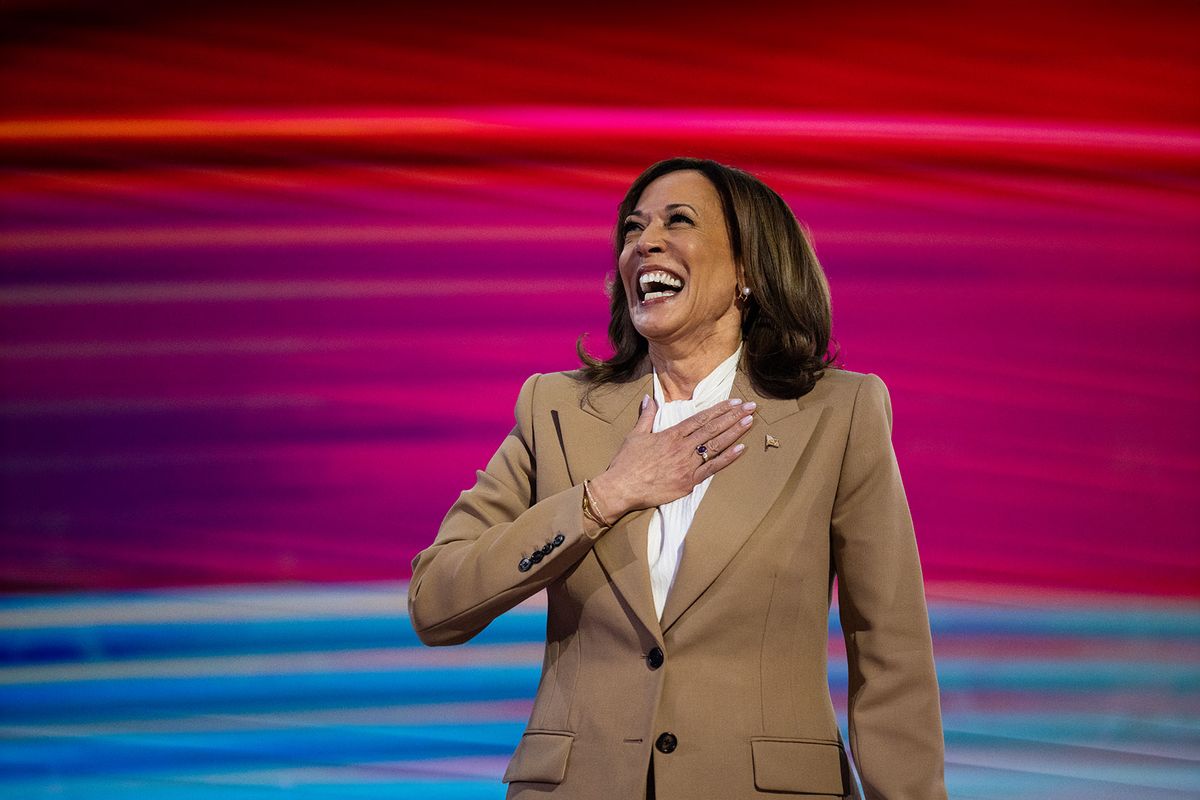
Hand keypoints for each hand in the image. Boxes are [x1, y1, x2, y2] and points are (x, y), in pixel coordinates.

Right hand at [588, 395, 754, 519]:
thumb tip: (648, 398)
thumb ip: (646, 416)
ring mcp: (687, 465)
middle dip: (733, 416)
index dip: (719, 409)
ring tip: (749, 421)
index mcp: (671, 435)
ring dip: (734, 432)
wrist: (622, 488)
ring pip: (716, 445)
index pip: (700, 418)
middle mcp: (682, 447)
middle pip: (712, 428)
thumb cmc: (627, 463)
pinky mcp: (688, 481)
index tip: (734, 402)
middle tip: (750, 407)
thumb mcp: (635, 435)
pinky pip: (712, 468)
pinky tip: (741, 448)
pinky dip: (727, 458)